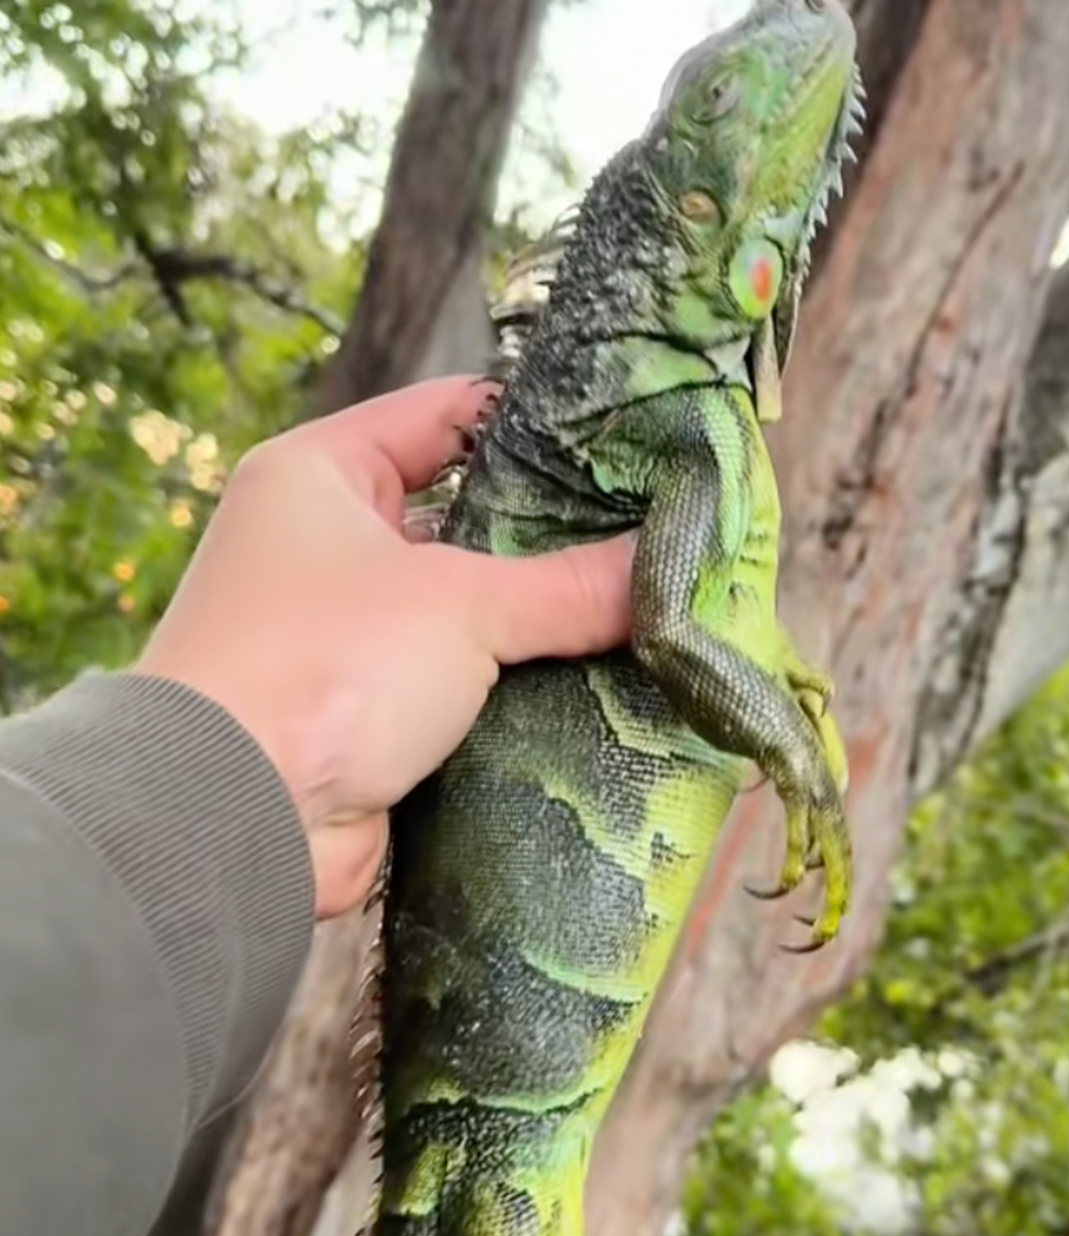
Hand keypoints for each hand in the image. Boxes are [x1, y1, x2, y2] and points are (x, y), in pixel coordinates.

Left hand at [133, 377, 636, 918]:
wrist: (227, 821)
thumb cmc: (323, 668)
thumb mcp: (463, 605)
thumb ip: (575, 586)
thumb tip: (674, 568)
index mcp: (323, 474)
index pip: (452, 414)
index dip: (545, 421)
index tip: (638, 436)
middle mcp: (331, 543)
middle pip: (478, 517)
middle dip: (565, 534)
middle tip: (667, 531)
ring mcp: (354, 632)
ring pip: (482, 608)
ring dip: (552, 621)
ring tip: (658, 607)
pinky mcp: (377, 712)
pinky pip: (474, 684)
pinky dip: (529, 688)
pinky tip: (615, 685)